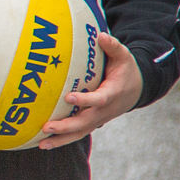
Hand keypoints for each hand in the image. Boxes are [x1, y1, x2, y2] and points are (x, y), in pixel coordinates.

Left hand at [36, 30, 141, 147]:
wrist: (136, 90)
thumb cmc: (125, 70)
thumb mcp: (123, 56)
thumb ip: (113, 47)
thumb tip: (101, 35)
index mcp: (113, 93)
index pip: (99, 99)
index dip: (85, 100)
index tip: (68, 98)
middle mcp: (105, 110)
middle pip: (86, 122)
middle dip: (66, 126)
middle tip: (47, 127)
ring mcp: (99, 119)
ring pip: (81, 133)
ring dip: (62, 140)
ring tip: (42, 144)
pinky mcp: (93, 124)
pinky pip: (77, 134)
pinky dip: (63, 140)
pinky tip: (45, 144)